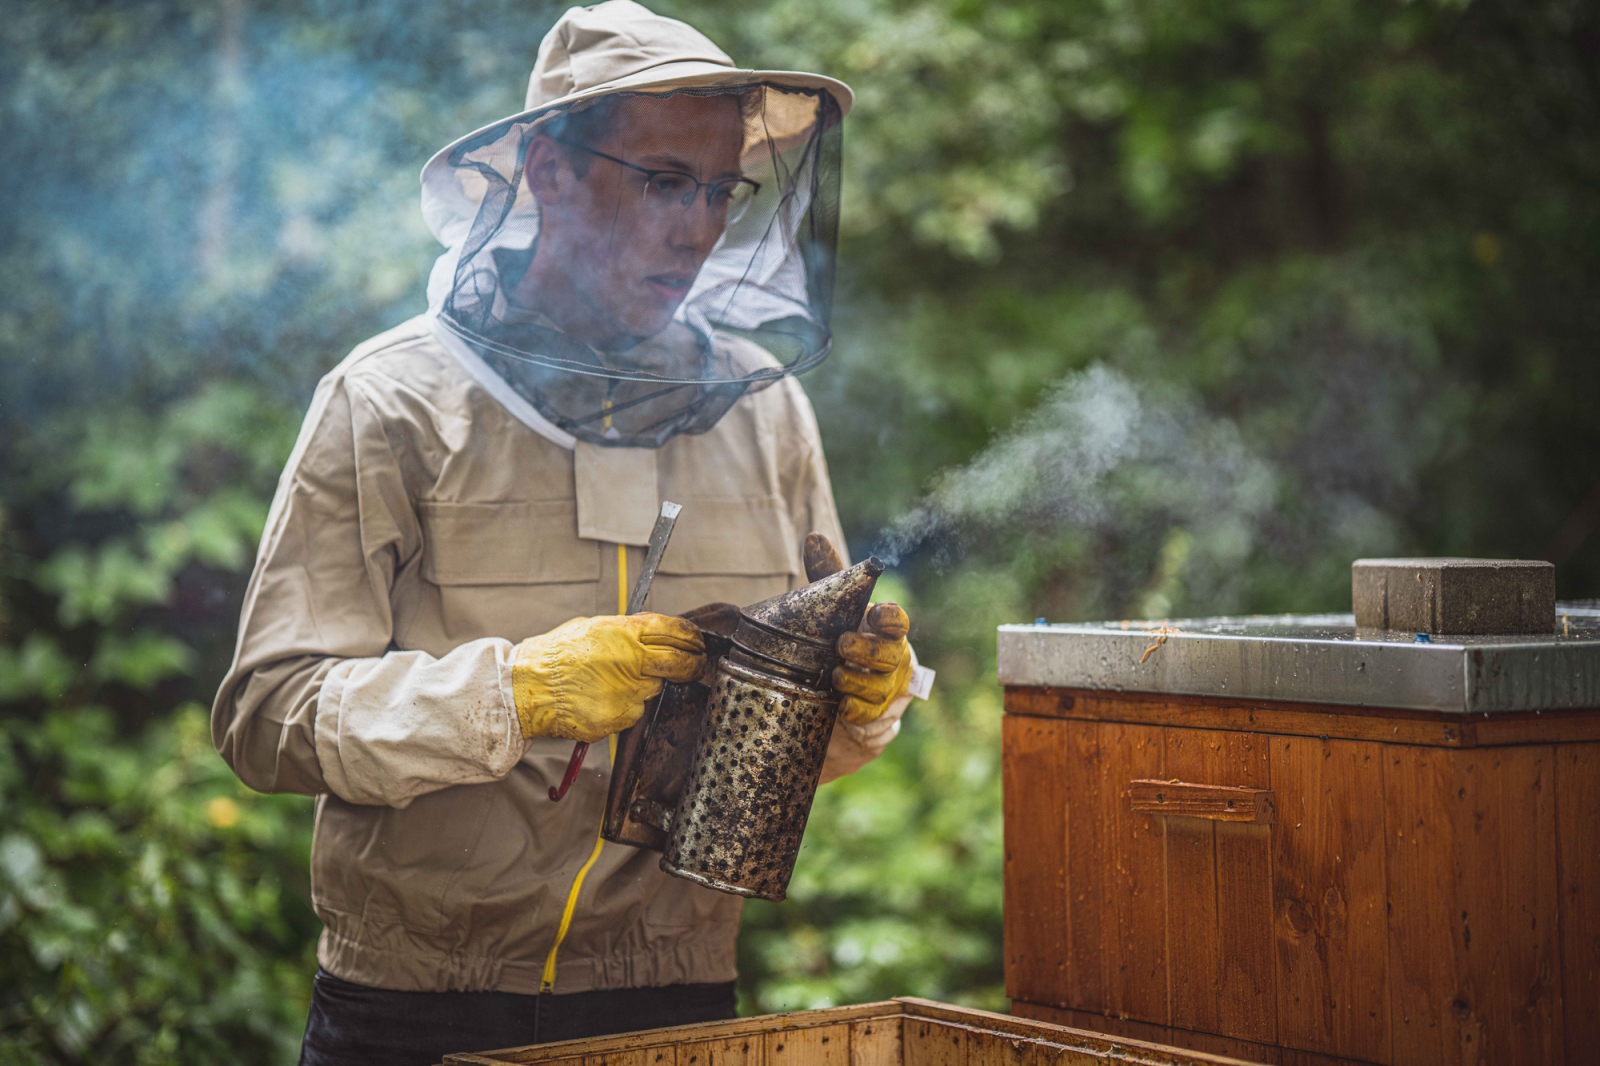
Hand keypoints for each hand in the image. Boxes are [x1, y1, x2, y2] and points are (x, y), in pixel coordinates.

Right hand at [512, 614, 704, 741]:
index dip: (692, 638)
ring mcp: (628, 691)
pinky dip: (625, 707)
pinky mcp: (620, 716)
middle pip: (679, 663)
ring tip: (613, 683)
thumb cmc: (555, 656)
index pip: (675, 631)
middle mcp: (631, 660)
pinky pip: (634, 711)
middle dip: (692, 666)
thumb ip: (625, 632)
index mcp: (624, 633)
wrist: (528, 689)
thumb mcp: (591, 628)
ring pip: (653, 689)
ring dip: (643, 686)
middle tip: (694, 667)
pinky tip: (602, 699)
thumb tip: (649, 634)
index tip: (697, 643)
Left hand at [832, 602, 912, 724]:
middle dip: (867, 651)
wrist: (852, 680)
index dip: (890, 618)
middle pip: (892, 656)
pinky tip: (841, 705)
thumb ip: (834, 603)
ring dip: (857, 682)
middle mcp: (896, 659)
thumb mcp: (843, 619)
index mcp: (888, 631)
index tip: (874, 615)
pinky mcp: (880, 713)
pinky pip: (871, 716)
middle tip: (842, 645)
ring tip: (836, 676)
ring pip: (881, 689)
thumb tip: (812, 572)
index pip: (898, 621)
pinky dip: (856, 711)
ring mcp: (891, 688)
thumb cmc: (842, 640)